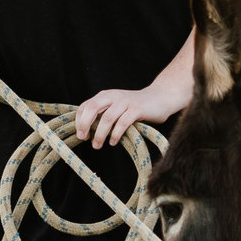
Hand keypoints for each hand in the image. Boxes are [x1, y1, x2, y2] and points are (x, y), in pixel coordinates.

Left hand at [74, 69, 191, 149]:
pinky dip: (116, 134)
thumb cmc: (135, 106)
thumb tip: (87, 132)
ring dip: (100, 134)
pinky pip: (123, 122)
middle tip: (84, 138)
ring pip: (107, 118)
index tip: (81, 134)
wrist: (160, 97)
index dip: (80, 120)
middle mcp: (113, 96)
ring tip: (97, 145)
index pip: (86, 106)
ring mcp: (125, 102)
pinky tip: (113, 142)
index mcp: (106, 95)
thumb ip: (104, 114)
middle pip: (92, 108)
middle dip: (85, 124)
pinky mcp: (137, 109)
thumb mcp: (117, 106)